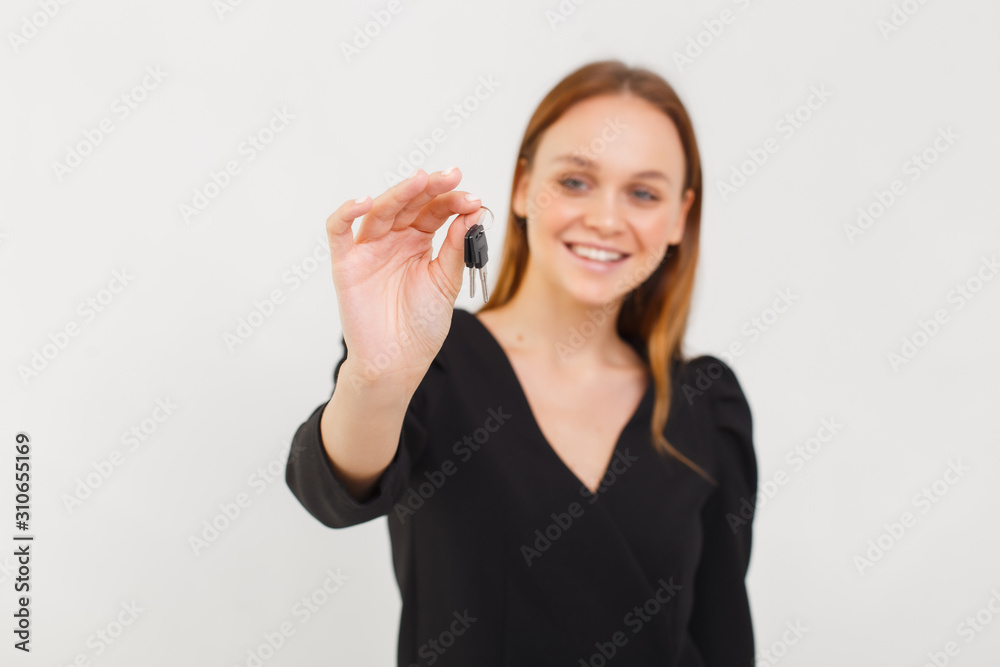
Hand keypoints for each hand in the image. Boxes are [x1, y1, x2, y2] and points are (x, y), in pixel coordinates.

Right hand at [326, 167, 485, 385]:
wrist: (398, 362)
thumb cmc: (421, 326)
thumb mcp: (446, 283)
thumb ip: (456, 249)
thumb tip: (474, 214)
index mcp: (418, 242)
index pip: (434, 211)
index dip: (452, 201)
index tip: (473, 198)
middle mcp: (393, 240)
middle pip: (409, 204)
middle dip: (431, 188)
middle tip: (451, 176)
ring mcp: (368, 249)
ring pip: (380, 210)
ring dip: (400, 193)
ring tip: (421, 180)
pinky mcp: (345, 264)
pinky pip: (338, 231)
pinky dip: (346, 212)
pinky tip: (364, 201)